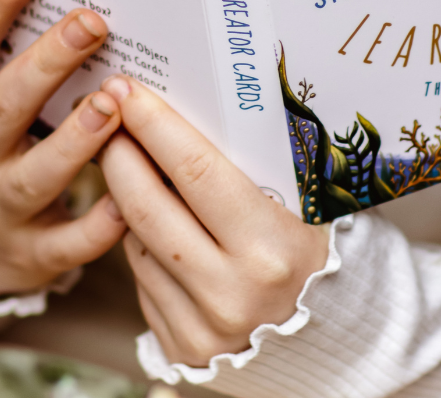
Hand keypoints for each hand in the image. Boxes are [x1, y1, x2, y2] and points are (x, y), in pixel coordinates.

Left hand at [97, 75, 328, 365]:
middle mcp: (234, 292)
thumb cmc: (315, 250)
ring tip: (126, 158)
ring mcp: (205, 327)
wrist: (333, 338)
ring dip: (125, 196)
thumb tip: (186, 108)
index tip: (128, 91)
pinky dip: (141, 243)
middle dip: (119, 151)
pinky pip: (143, 279)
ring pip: (137, 241)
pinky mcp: (183, 349)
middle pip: (149, 206)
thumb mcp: (301, 204)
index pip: (196, 170)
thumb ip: (250, 166)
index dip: (155, 125)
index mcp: (272, 246)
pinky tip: (152, 220)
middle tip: (107, 114)